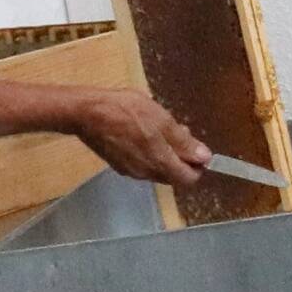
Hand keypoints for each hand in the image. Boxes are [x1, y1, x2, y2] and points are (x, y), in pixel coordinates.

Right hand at [65, 89, 210, 188]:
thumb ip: (183, 142)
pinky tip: (142, 132)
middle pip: (174, 175)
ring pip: (158, 169)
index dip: (198, 166)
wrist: (87, 113)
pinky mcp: (119, 165)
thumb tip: (204, 157)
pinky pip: (143, 164)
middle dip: (181, 157)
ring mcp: (131, 171)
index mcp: (159, 164)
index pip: (189, 180)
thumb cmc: (126, 112)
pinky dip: (149, 153)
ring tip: (158, 127)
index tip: (197, 149)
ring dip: (165, 154)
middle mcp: (146, 174)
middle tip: (177, 131)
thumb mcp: (161, 120)